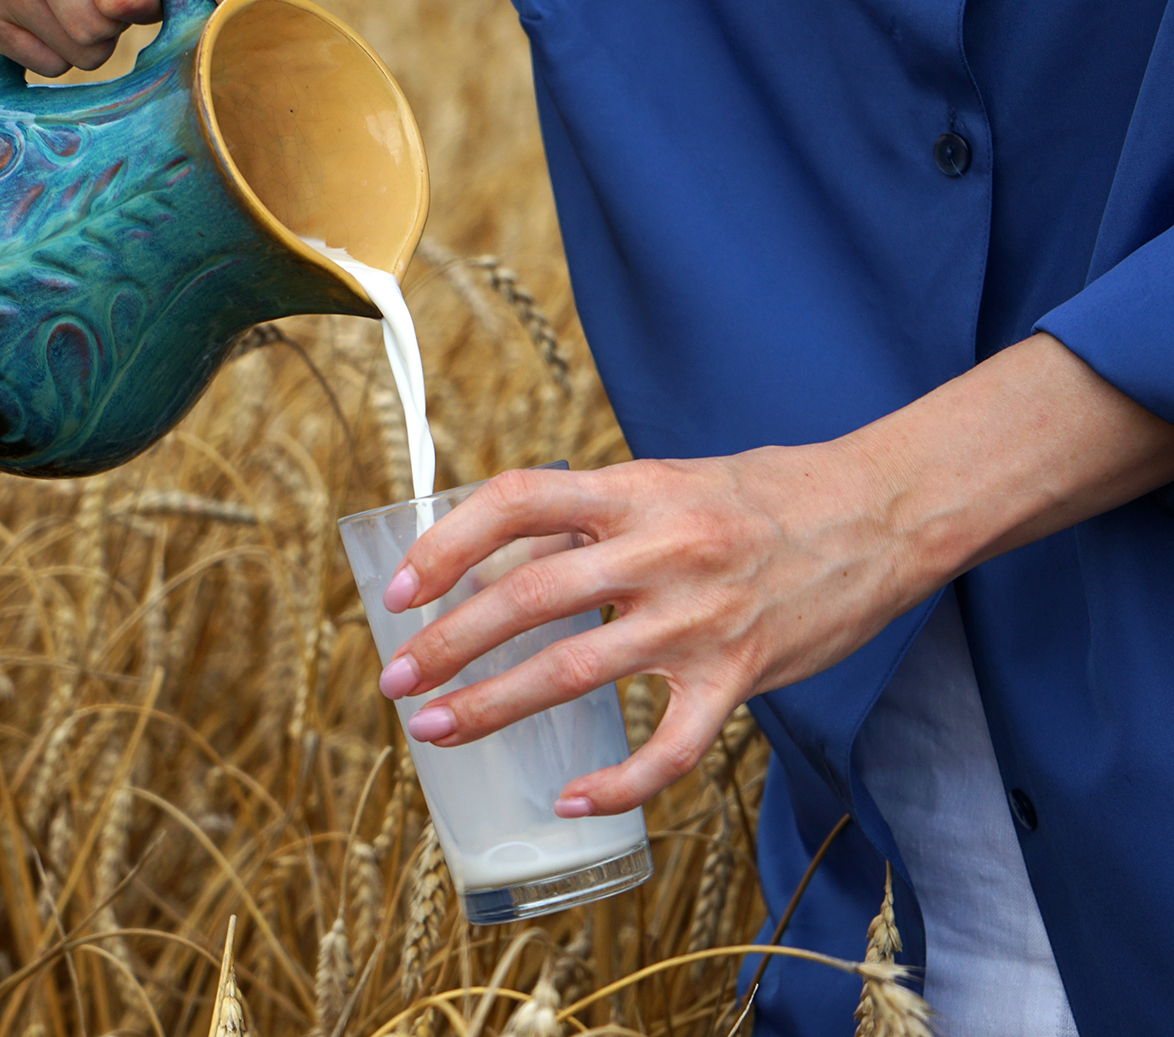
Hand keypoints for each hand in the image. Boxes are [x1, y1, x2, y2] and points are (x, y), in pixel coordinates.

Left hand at [377, 333, 1173, 818]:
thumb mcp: (668, 481)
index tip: (399, 588)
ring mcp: (702, 617)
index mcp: (635, 490)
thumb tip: (492, 559)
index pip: (518, 500)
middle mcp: (662, 550)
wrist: (884, 512)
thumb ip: (589, 518)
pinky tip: (569, 798)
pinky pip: (670, 746)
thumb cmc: (762, 495)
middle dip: (448, 643)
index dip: (448, 542)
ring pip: (577, 671)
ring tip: (438, 730)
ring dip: (495, 705)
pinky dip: (617, 782)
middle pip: (528, 596)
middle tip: (395, 680)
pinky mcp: (742, 675)